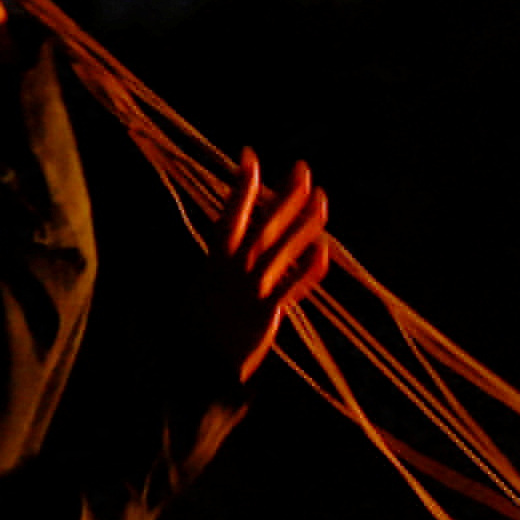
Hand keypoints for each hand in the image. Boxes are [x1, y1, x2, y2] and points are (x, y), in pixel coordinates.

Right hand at [202, 152, 339, 383]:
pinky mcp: (268, 313)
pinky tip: (324, 249)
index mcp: (214, 259)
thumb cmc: (194, 327)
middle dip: (285, 195)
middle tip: (303, 168)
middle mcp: (235, 269)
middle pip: (265, 224)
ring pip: (284, 249)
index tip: (250, 155)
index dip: (241, 184)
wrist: (196, 364)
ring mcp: (253, 289)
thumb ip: (217, 263)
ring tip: (323, 198)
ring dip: (305, 222)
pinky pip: (294, 286)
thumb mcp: (199, 288)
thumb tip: (221, 242)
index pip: (230, 213)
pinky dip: (309, 268)